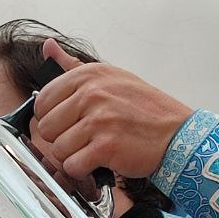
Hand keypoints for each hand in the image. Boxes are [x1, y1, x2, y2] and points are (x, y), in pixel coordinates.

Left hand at [32, 38, 192, 180]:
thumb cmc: (143, 108)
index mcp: (88, 76)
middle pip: (46, 128)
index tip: (68, 122)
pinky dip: (83, 170)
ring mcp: (99, 120)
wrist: (176, 133)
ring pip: (58, 149)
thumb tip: (48, 47)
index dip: (51, 118)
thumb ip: (74, 66)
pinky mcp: (106, 146)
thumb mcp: (110, 77)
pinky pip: (72, 166)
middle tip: (84, 138)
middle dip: (61, 138)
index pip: (42, 101)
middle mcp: (91, 94)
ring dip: (73, 156)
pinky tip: (98, 161)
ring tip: (94, 148)